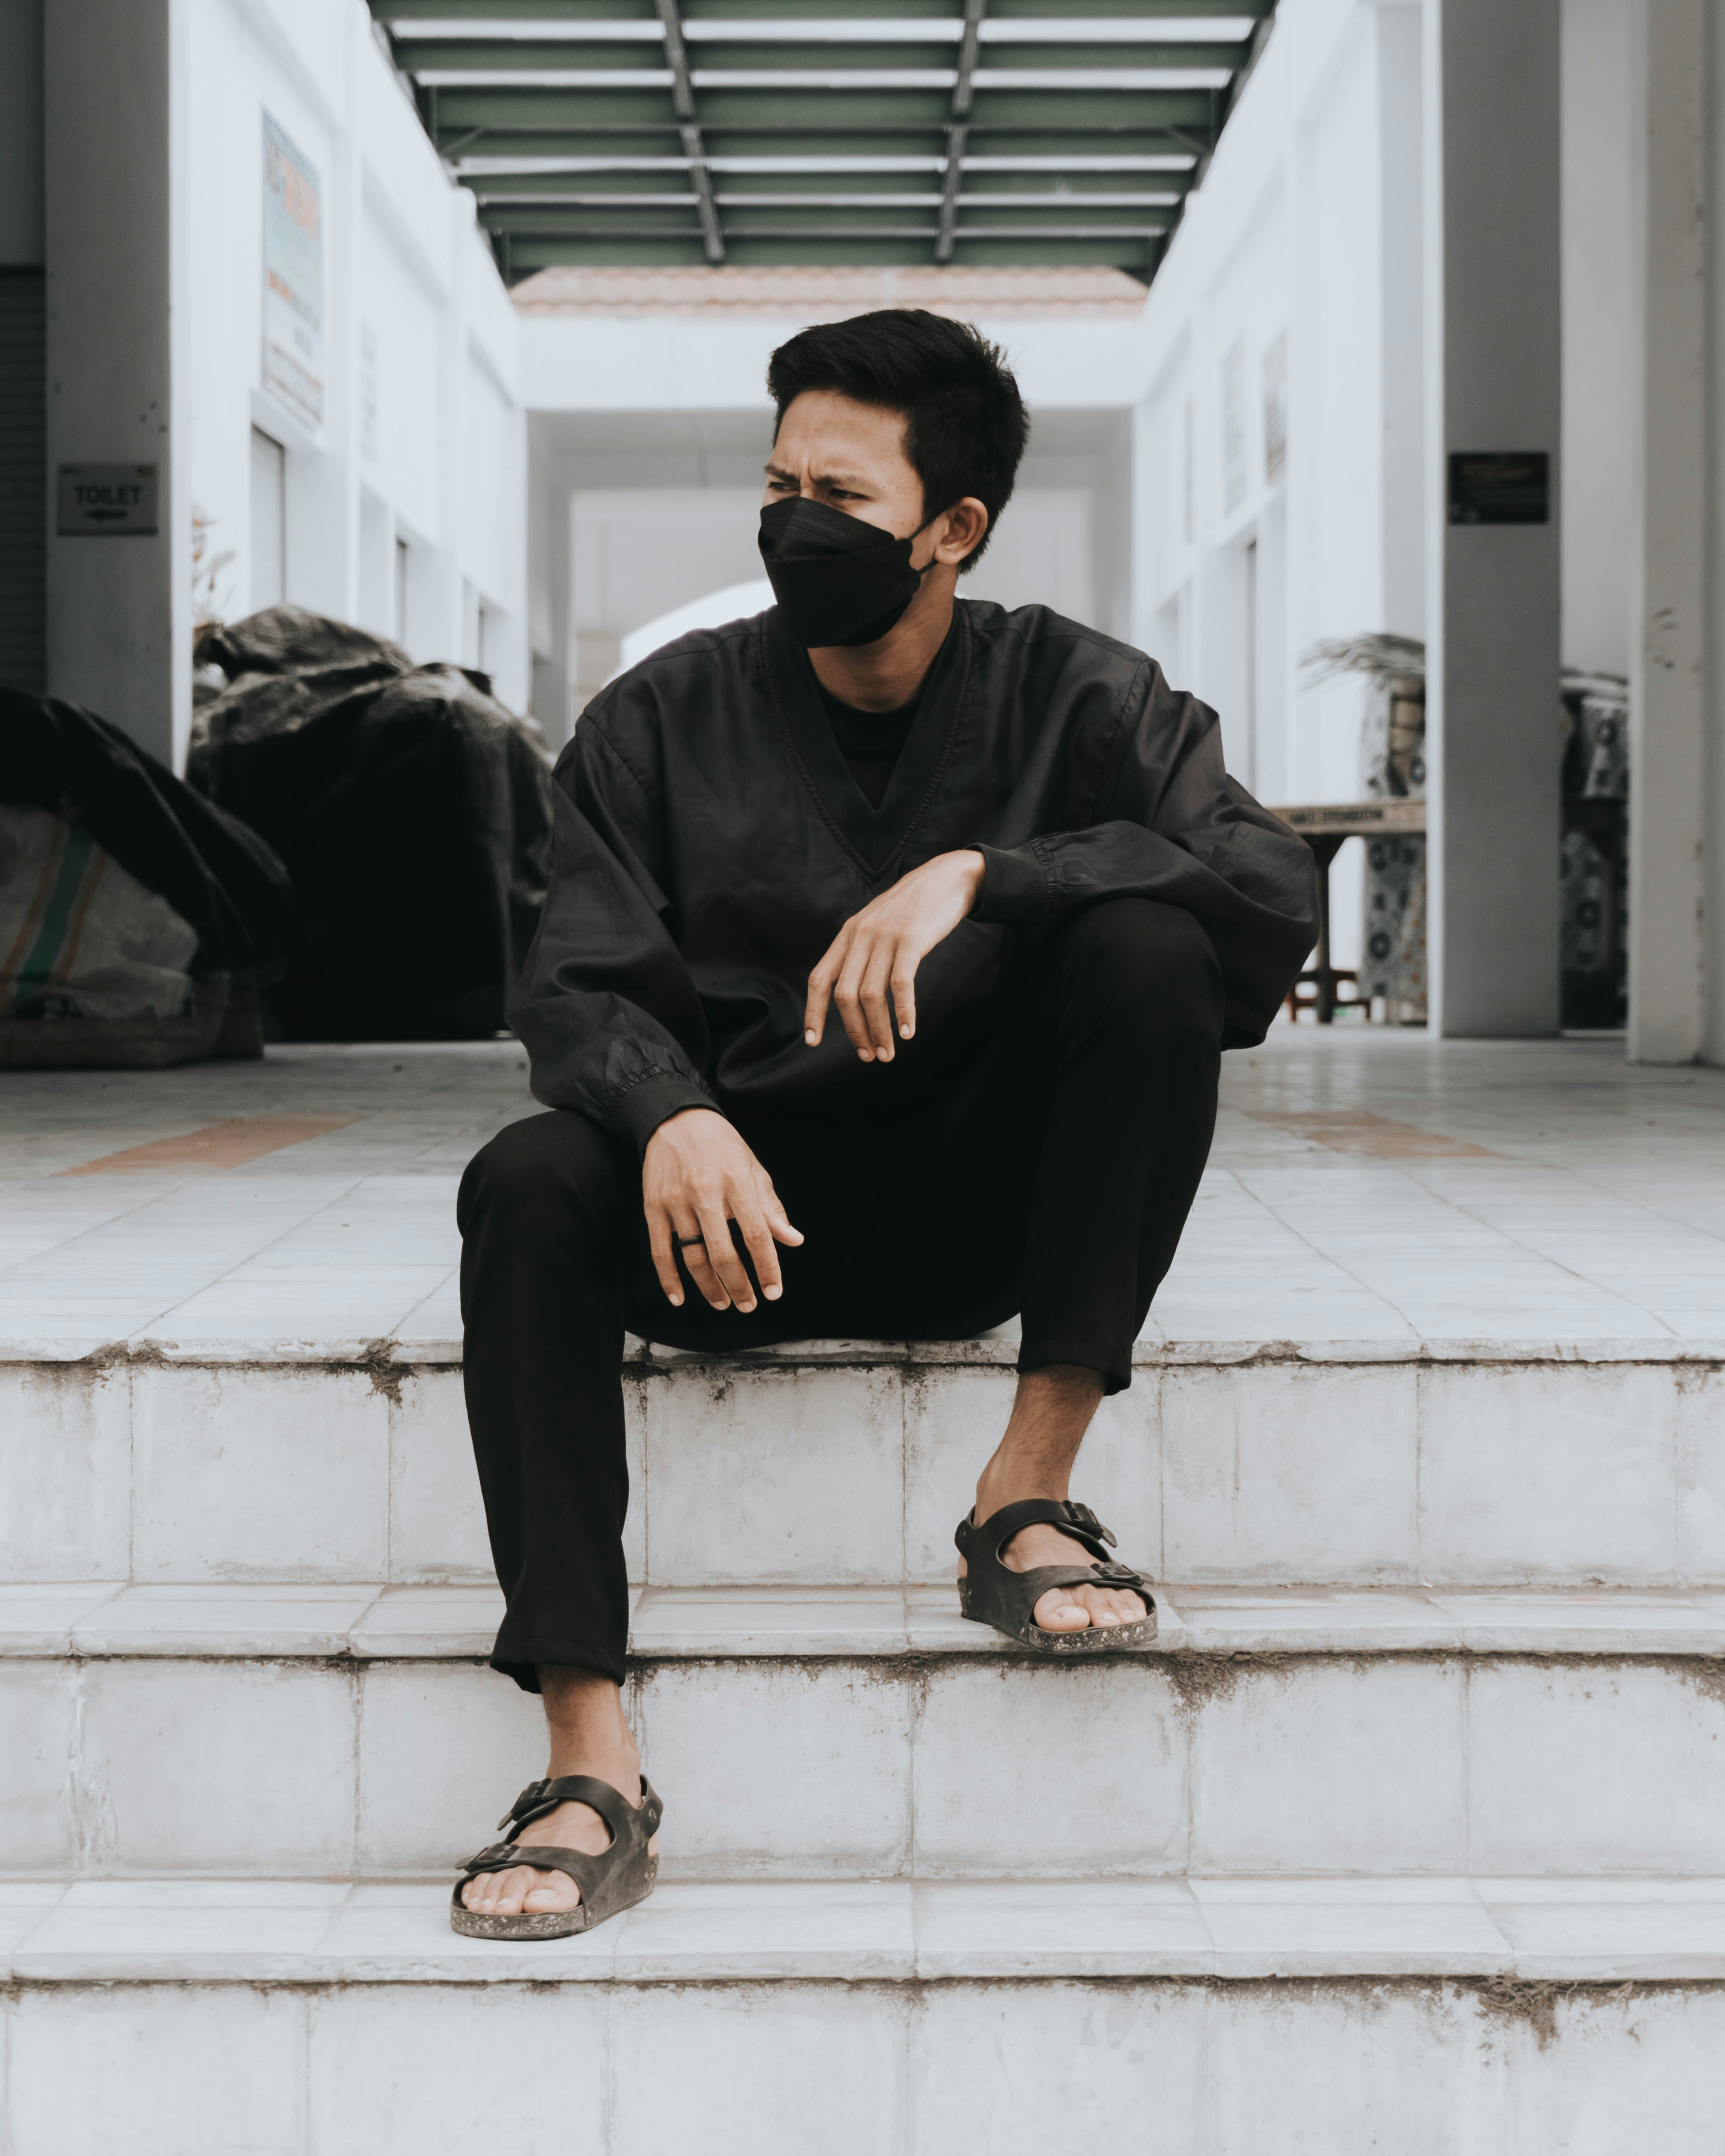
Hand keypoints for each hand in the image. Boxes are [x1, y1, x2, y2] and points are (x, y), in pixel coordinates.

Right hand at [643, 1108, 802, 1312]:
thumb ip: (771, 1208)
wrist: (676, 1119)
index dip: (767, 1268)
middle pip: (723, 1254)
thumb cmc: (722, 1146)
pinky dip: (668, 1279)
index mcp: (737, 1182)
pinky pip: (660, 1251)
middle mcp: (705, 1193)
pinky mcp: (653, 1206)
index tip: (774, 1292)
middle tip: (748, 1304)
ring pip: (692, 1257)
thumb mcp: (753, 1169)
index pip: (757, 1235)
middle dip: (738, 1286)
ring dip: (709, 1287)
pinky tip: (679, 1298)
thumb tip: (794, 1241)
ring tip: (723, 1303)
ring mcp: (676, 1201)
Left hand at [804, 849, 984, 1062]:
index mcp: (848, 935)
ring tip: (888, 1053)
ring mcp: (884, 937)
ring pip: (870, 996)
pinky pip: (901, 984)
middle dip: (854, 1032)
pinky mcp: (911, 939)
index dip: (813, 1012)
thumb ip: (863, 951)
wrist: (947, 877)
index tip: (813, 1042)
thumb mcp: (878, 924)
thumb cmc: (914, 909)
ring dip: (879, 1030)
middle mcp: (860, 935)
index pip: (819, 978)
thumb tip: (855, 993)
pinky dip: (903, 1013)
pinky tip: (908, 1032)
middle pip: (844, 995)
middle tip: (869, 1056)